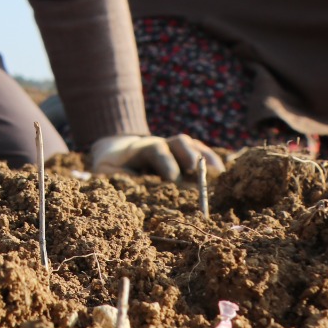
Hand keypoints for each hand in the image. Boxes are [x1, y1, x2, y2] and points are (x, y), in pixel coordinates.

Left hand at [90, 133, 223, 180]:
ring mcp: (176, 147)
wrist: (117, 154)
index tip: (172, 178)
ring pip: (193, 145)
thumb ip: (111, 177)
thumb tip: (119, 185)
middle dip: (187, 155)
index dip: (166, 162)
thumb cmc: (112, 167)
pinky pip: (203, 152)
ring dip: (204, 157)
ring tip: (215, 173)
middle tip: (194, 170)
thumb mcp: (105, 172)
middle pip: (179, 143)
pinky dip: (212, 160)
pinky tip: (222, 173)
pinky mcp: (186, 154)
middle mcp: (162, 143)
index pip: (156, 150)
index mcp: (141, 148)